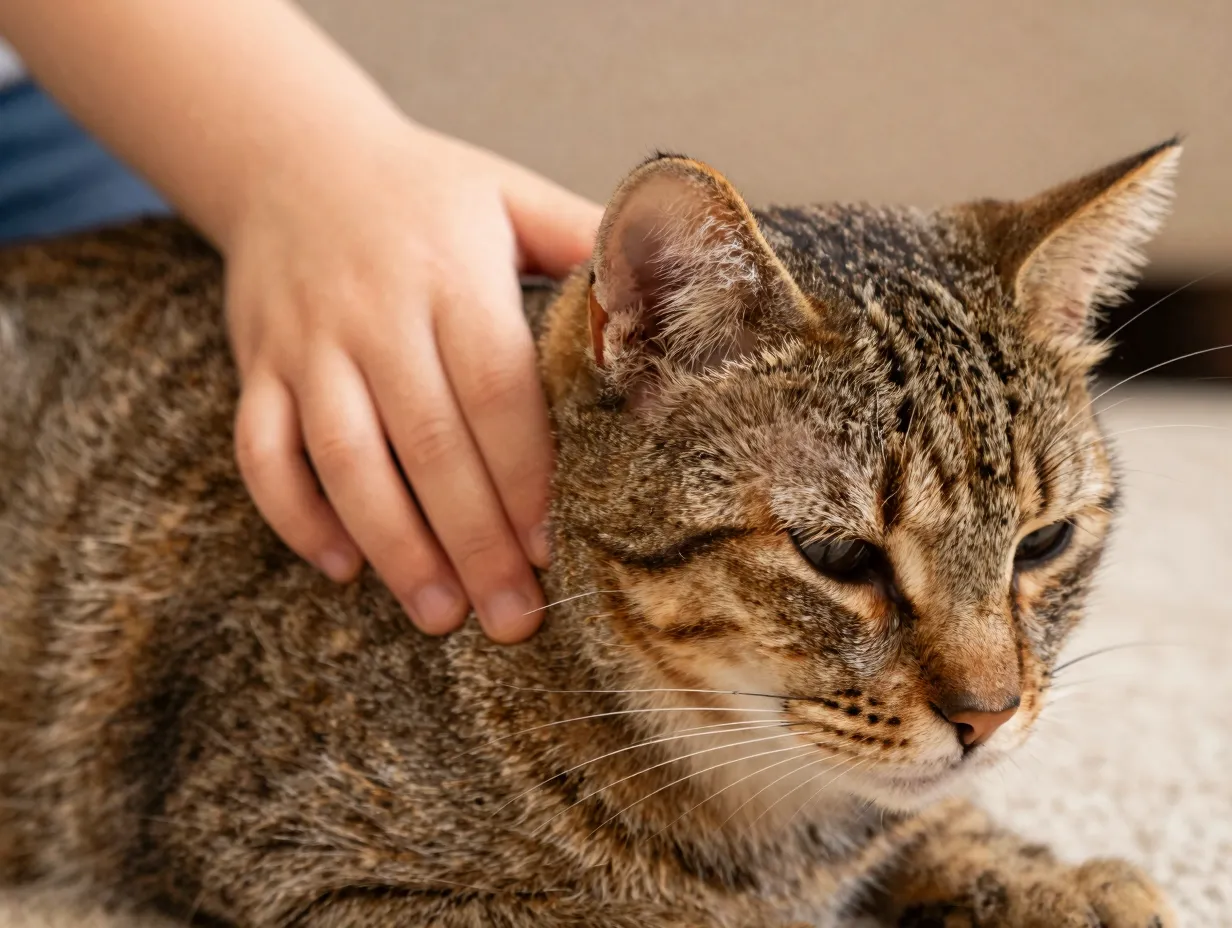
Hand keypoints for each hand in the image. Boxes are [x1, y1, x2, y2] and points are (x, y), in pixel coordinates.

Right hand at [226, 118, 599, 641]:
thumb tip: (667, 300)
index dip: (525, 475)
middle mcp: (374, 312)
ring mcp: (306, 342)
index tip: (553, 548)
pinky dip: (294, 515)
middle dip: (474, 540)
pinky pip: (260, 451)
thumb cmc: (424, 191)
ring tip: (440, 614)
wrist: (291, 156)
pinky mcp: (257, 366)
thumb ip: (584, 240)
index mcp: (450, 274)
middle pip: (428, 441)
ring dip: (392, 545)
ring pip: (343, 457)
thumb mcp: (508, 194)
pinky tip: (342, 568)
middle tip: (512, 619)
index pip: (495, 390)